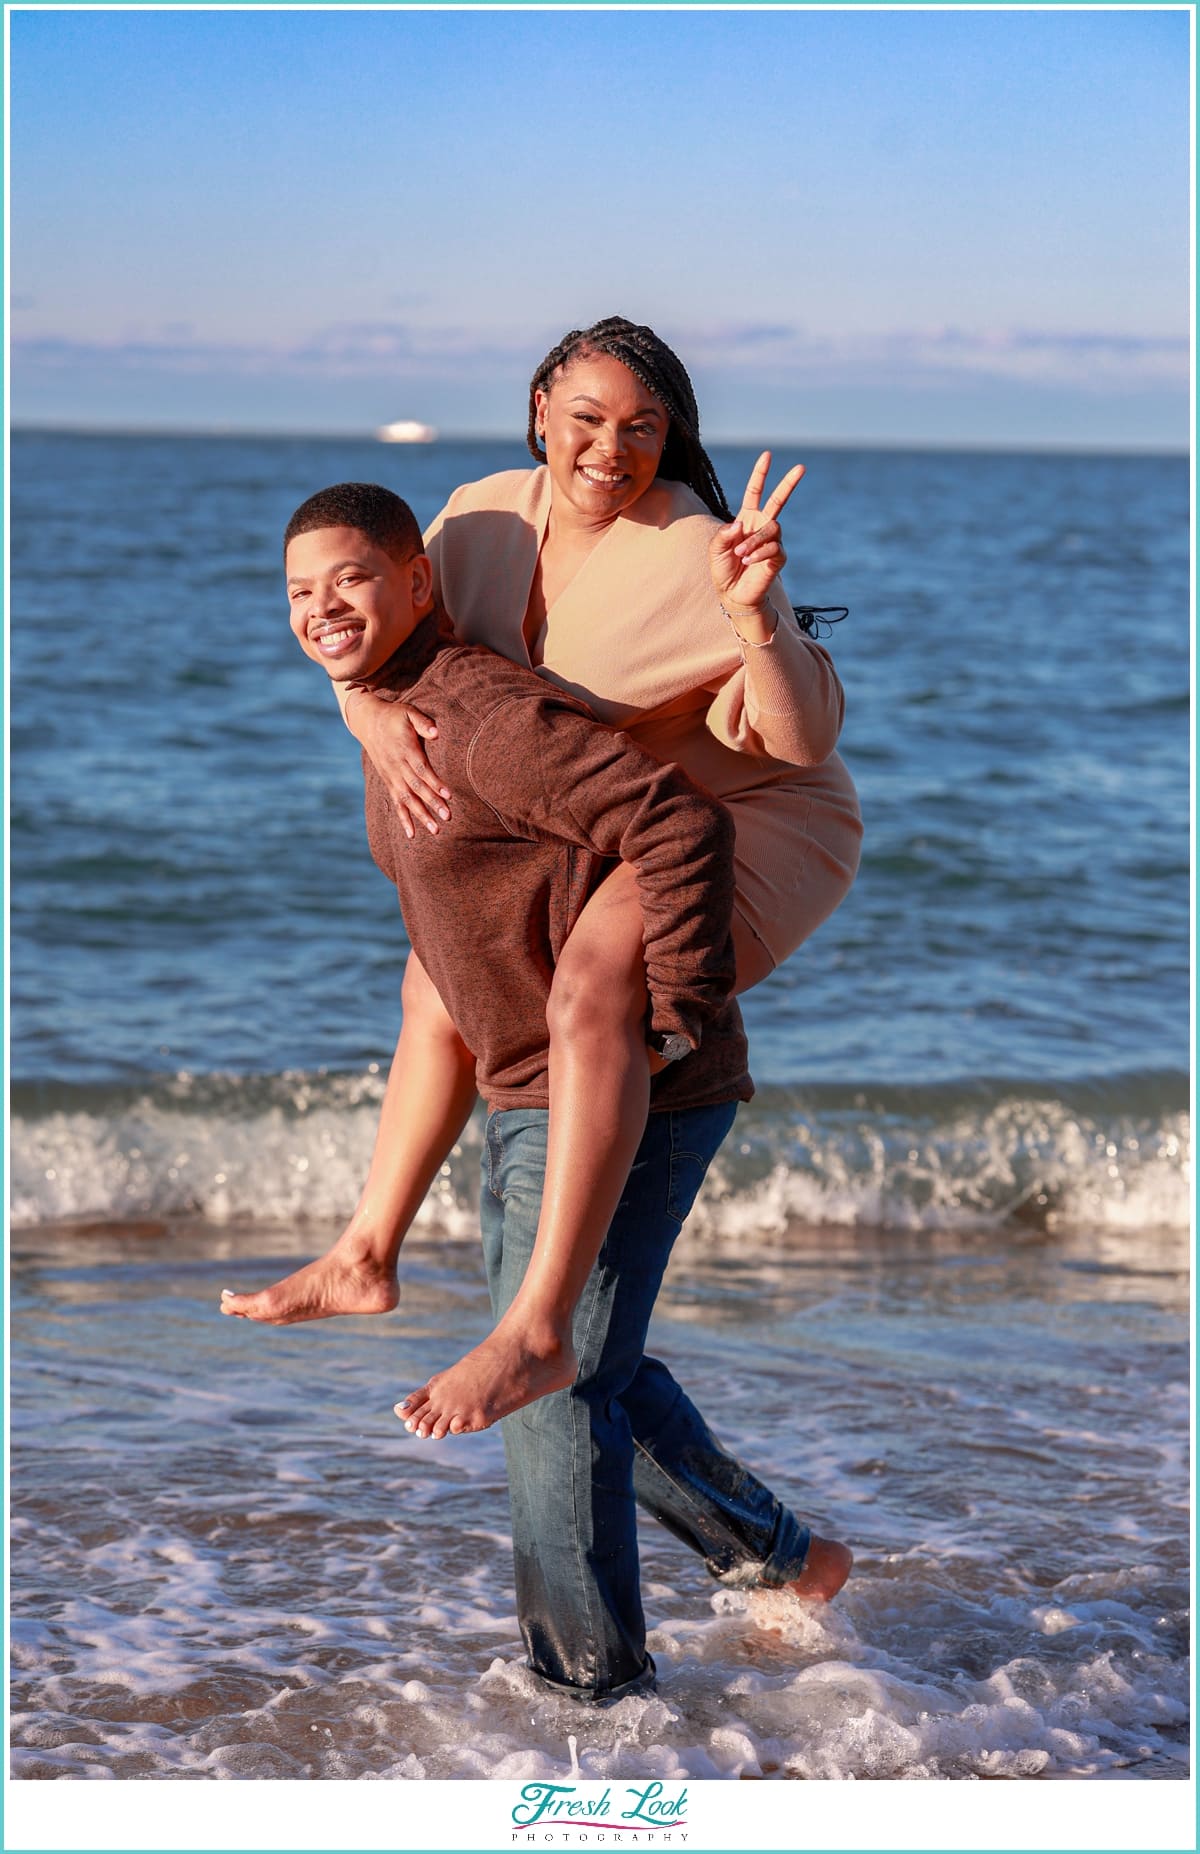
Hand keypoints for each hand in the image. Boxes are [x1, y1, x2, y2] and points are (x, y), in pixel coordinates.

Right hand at [344, 690, 451, 838]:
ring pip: (407, 799)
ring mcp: (391, 775)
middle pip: (416, 787)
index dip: (434, 782)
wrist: (367, 721)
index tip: (448, 795)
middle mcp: (396, 765)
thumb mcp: (408, 712)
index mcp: (404, 749)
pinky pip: (396, 803)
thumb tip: (436, 733)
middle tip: (447, 816)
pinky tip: (412, 834)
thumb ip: (422, 722)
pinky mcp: (388, 781)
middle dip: (432, 803)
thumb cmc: (393, 716)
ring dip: (421, 815)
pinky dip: (404, 818)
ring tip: (435, 830)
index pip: (421, 769)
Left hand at [709, 451, 804, 622]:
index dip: (760, 474)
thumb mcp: (715, 549)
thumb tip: (739, 524)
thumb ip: (723, 534)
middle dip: (789, 483)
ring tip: (741, 555)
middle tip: (801, 467)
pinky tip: (748, 562)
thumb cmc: (724, 570)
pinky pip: (773, 547)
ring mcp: (773, 541)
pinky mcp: (779, 557)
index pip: (755, 492)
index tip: (767, 455)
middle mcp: (762, 526)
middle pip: (779, 500)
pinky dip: (758, 553)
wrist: (733, 594)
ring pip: (771, 528)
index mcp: (747, 519)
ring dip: (754, 541)